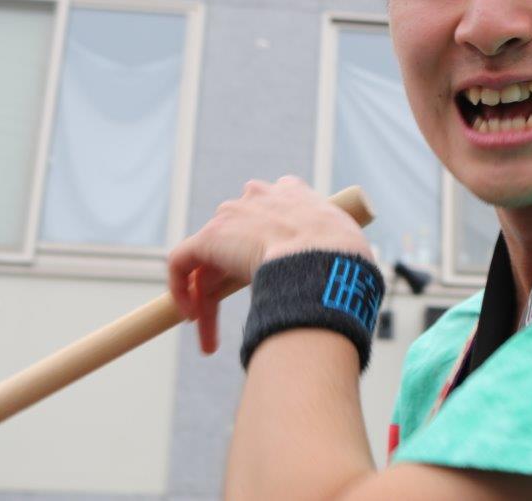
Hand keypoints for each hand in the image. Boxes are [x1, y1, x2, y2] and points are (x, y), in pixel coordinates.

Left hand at [167, 175, 374, 353]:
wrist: (326, 257)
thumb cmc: (346, 256)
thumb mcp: (346, 242)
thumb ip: (336, 251)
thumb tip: (351, 282)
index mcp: (293, 193)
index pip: (269, 211)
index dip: (265, 242)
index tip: (270, 270)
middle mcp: (258, 196)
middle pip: (236, 237)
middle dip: (232, 274)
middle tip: (239, 310)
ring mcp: (232, 215)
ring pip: (209, 259)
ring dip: (208, 297)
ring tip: (212, 338)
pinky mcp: (208, 237)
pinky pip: (181, 263)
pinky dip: (180, 291)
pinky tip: (193, 319)